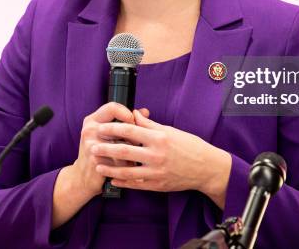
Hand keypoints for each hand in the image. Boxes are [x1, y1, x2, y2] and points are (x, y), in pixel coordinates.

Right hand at [70, 102, 149, 198]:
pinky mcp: (96, 161)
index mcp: (92, 120)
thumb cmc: (99, 152)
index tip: (135, 123)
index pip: (112, 107)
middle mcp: (89, 130)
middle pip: (120, 127)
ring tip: (138, 158)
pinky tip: (132, 170)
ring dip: (133, 154)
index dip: (127, 113)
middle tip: (140, 144)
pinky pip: (120, 162)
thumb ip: (125, 120)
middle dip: (133, 138)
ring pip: (122, 146)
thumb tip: (145, 111)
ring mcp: (91, 146)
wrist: (81, 177)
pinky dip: (128, 167)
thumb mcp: (107, 134)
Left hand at [90, 109, 231, 207]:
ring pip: (128, 171)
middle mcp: (157, 155)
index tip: (101, 128)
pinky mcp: (158, 185)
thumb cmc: (190, 146)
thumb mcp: (171, 130)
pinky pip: (136, 184)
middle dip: (106, 148)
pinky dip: (123, 182)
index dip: (113, 129)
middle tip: (91, 146)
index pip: (131, 131)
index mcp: (159, 138)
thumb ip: (149, 124)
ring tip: (97, 165)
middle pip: (125, 151)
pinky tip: (113, 179)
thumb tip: (133, 114)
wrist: (206, 168)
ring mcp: (157, 171)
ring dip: (110, 168)